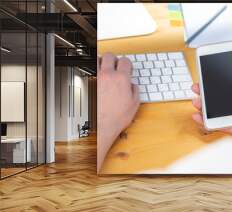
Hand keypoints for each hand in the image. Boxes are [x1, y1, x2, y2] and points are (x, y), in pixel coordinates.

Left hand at [97, 53, 139, 171]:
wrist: (101, 126)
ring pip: (96, 59)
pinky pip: (89, 70)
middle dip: (114, 59)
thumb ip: (135, 90)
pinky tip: (95, 77)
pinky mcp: (86, 83)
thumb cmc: (116, 118)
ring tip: (103, 69)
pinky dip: (93, 72)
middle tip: (115, 66)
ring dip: (101, 62)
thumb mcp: (134, 104)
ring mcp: (95, 79)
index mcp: (121, 78)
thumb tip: (132, 85)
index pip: (125, 61)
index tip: (127, 68)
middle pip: (110, 56)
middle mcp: (107, 75)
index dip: (127, 64)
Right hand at [191, 65, 231, 139]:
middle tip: (196, 88)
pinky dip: (205, 121)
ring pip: (213, 110)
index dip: (215, 81)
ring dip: (202, 106)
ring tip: (196, 101)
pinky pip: (215, 124)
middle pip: (216, 98)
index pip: (226, 86)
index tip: (205, 76)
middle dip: (204, 92)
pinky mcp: (231, 128)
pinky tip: (198, 116)